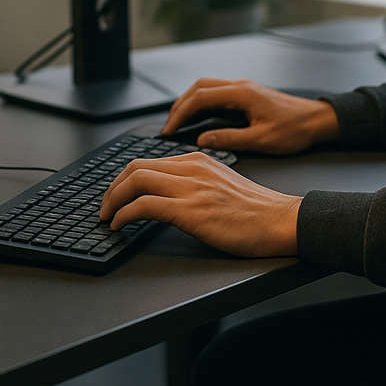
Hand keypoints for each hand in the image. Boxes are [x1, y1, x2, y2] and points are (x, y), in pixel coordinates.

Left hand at [98, 151, 300, 256]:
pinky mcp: (191, 210)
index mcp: (199, 160)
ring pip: (135, 181)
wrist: (280, 220)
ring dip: (112, 200)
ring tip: (107, 217)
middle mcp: (192, 168)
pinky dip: (124, 214)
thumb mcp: (223, 184)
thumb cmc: (257, 210)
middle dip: (112, 188)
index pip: (149, 160)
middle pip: (136, 166)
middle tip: (104, 207)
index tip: (116, 194)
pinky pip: (145, 205)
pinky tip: (120, 226)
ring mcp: (191, 188)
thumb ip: (198, 182)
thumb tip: (171, 195)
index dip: (125, 178)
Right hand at [161, 77, 339, 153]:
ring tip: (177, 122)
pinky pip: (217, 93)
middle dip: (180, 105)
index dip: (181, 114)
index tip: (168, 130)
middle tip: (167, 126)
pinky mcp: (247, 95)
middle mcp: (240, 86)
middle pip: (199, 88)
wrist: (318, 120)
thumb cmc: (295, 130)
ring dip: (189, 102)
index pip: (200, 98)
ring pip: (207, 88)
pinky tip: (198, 118)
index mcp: (242, 94)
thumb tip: (202, 139)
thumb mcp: (261, 140)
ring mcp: (244, 89)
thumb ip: (229, 139)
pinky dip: (202, 103)